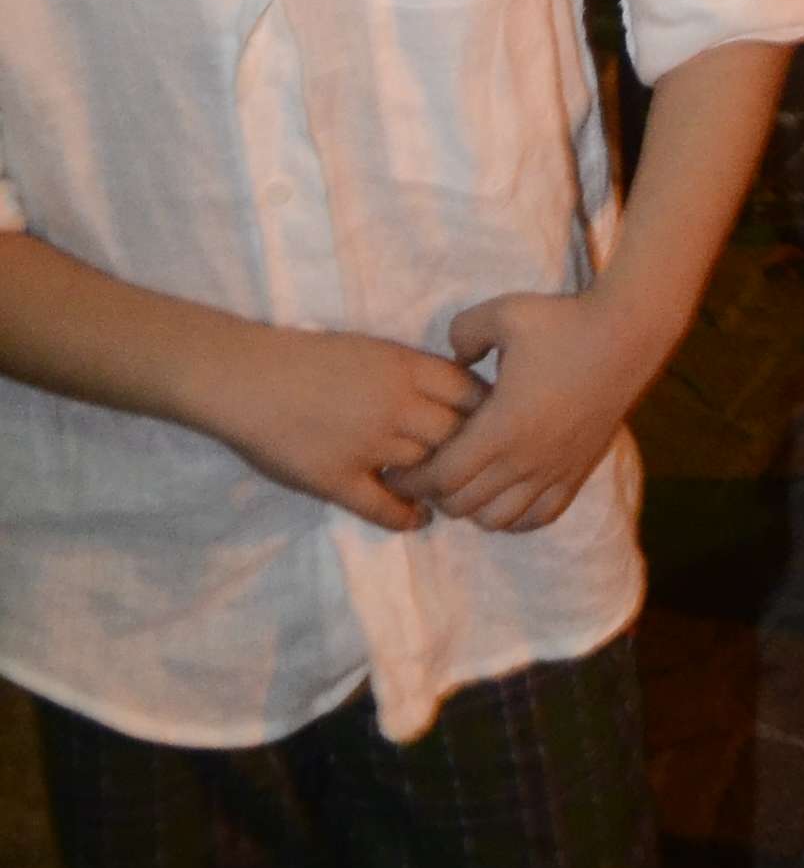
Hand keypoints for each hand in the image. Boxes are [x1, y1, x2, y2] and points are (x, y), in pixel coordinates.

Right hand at [224, 326, 489, 531]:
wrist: (248, 379)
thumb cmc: (308, 357)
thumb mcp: (372, 350)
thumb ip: (412, 372)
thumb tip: (453, 392)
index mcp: (406, 368)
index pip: (471, 392)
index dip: (486, 411)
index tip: (491, 422)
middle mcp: (397, 407)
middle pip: (459, 435)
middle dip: (471, 450)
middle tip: (476, 465)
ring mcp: (369, 446)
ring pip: (428, 471)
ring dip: (439, 483)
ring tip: (446, 491)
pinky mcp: (338, 480)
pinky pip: (385, 507)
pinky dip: (406, 517)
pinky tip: (416, 517)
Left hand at [397, 286, 651, 533]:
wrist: (628, 333)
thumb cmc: (564, 323)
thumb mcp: (503, 314)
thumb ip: (463, 334)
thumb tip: (452, 359)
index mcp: (501, 427)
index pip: (442, 477)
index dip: (412, 479)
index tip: (397, 468)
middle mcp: (526, 460)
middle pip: (463, 504)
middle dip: (435, 494)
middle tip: (424, 473)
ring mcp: (554, 470)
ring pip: (498, 519)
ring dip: (473, 508)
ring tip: (464, 485)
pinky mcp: (577, 472)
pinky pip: (539, 517)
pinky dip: (514, 517)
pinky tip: (505, 495)